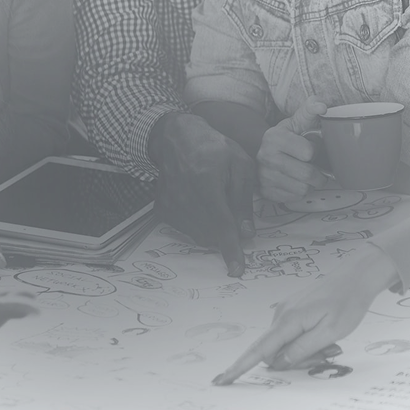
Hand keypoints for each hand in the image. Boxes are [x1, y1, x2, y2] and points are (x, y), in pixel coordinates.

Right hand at [150, 113, 255, 276]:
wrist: (177, 139)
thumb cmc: (214, 148)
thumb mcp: (240, 166)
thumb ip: (243, 201)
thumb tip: (247, 233)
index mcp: (207, 183)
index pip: (222, 225)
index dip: (231, 250)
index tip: (237, 270)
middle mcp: (185, 198)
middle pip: (212, 234)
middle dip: (228, 234)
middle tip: (234, 214)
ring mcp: (171, 205)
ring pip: (199, 235)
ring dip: (214, 229)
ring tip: (215, 202)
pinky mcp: (162, 210)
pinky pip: (186, 230)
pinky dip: (199, 224)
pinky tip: (200, 203)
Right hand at [212, 247, 397, 384]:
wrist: (355, 276)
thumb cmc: (347, 301)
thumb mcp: (330, 331)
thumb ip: (302, 349)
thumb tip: (278, 362)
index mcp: (289, 320)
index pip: (258, 350)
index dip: (239, 367)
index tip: (222, 379)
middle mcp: (282, 314)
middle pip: (275, 351)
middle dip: (295, 361)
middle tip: (327, 356)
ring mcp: (286, 310)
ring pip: (284, 344)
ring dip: (304, 351)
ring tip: (331, 344)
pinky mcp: (293, 309)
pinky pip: (291, 334)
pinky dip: (305, 341)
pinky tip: (324, 335)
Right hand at [257, 96, 328, 202]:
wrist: (260, 152)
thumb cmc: (285, 138)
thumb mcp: (295, 122)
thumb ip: (309, 110)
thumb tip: (322, 105)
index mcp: (274, 138)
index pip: (308, 152)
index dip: (314, 151)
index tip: (309, 148)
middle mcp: (265, 158)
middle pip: (307, 174)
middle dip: (318, 173)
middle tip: (315, 167)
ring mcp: (264, 177)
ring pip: (302, 189)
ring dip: (309, 184)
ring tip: (304, 175)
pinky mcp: (265, 192)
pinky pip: (293, 198)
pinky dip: (298, 191)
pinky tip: (294, 182)